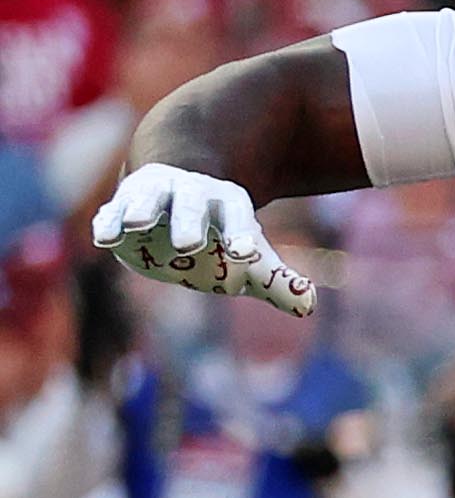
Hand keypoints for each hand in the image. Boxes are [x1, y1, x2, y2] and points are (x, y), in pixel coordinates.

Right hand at [92, 165, 316, 315]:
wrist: (178, 192)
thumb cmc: (218, 234)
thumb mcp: (246, 251)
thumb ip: (275, 280)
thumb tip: (308, 305)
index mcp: (228, 203)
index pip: (238, 217)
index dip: (241, 235)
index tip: (246, 255)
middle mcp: (192, 193)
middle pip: (192, 205)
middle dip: (190, 222)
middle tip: (189, 244)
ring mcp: (155, 195)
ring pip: (149, 198)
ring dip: (144, 209)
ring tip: (137, 224)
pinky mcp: (122, 204)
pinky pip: (113, 211)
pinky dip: (109, 222)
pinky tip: (104, 238)